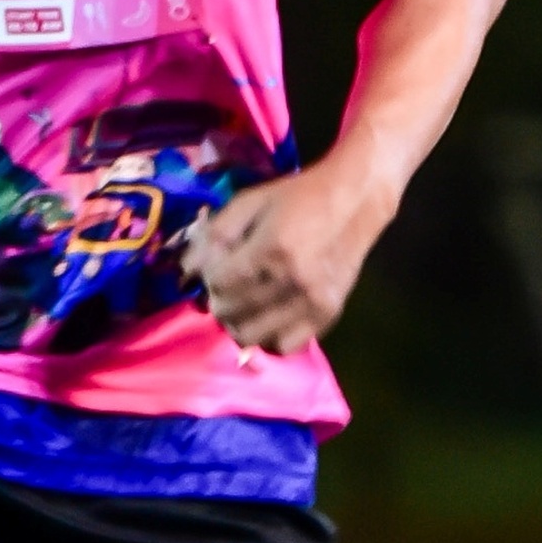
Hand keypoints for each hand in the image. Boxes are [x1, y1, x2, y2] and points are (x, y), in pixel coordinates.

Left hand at [182, 159, 388, 358]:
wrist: (354, 201)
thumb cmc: (298, 196)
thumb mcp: (250, 201)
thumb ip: (215, 235)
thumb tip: (187, 271)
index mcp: (270, 249)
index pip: (219, 285)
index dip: (208, 280)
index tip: (214, 270)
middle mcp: (292, 282)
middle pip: (232, 315)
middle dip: (219, 302)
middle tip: (226, 288)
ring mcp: (312, 302)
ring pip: (254, 336)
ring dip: (239, 323)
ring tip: (244, 304)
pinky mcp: (327, 315)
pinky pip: (286, 346)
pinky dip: (269, 337)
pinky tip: (268, 317)